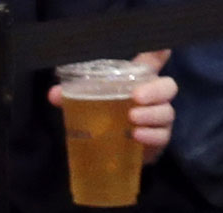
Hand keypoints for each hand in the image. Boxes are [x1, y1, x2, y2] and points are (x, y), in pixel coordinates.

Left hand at [47, 50, 176, 163]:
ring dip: (151, 114)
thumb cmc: (104, 120)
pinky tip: (137, 135)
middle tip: (137, 96)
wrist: (111, 154)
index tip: (163, 48)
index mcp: (139, 83)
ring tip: (132, 117)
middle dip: (155, 90)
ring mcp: (159, 119)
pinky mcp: (158, 140)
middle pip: (168, 87)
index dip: (159, 54)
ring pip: (167, 112)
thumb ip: (72, 98)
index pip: (153, 63)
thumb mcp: (87, 106)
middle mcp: (154, 98)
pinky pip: (162, 136)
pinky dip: (151, 135)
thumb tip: (54, 93)